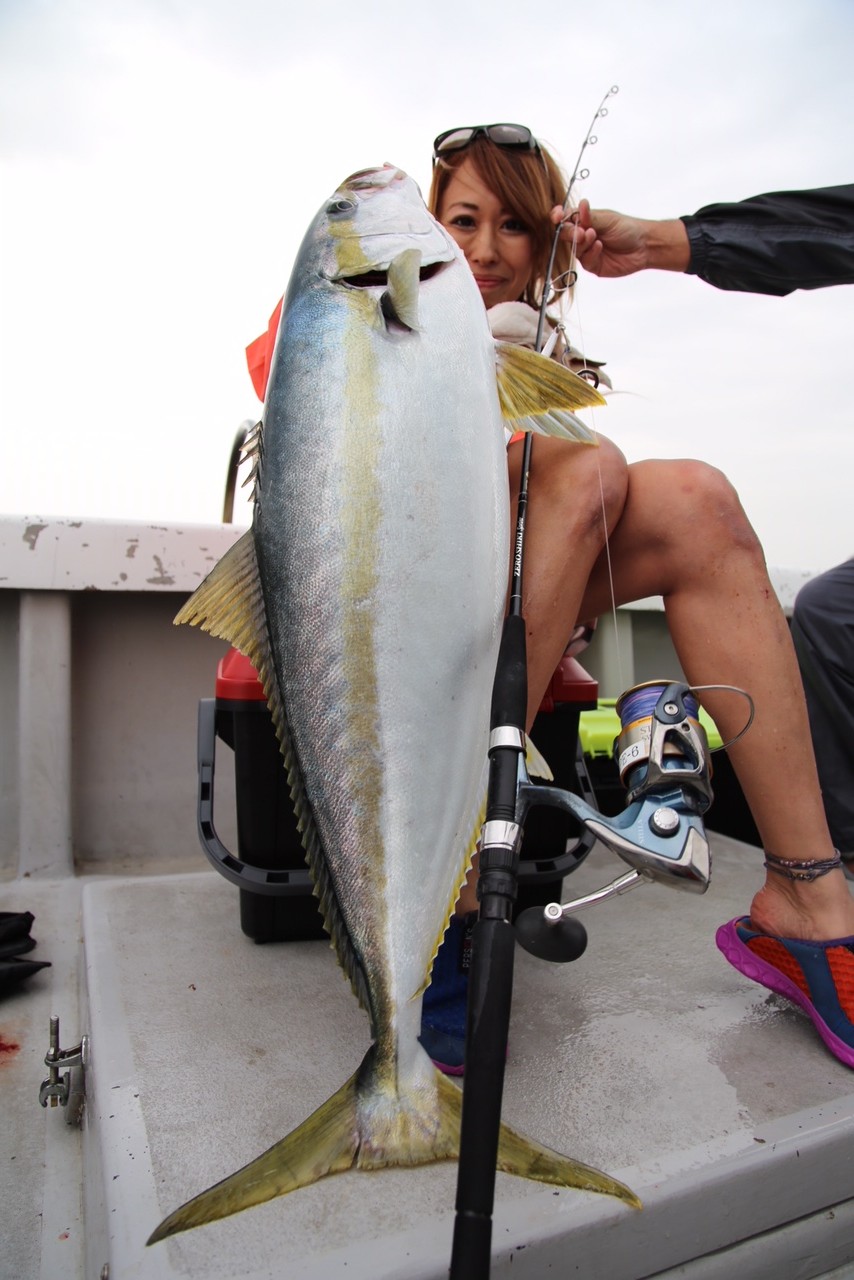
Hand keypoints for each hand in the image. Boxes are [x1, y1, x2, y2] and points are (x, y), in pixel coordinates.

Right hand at [550, 200, 690, 277]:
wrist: (644, 246)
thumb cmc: (628, 229)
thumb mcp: (608, 219)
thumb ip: (591, 216)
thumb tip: (579, 205)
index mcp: (585, 221)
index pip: (566, 218)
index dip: (559, 217)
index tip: (557, 216)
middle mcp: (583, 236)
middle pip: (566, 235)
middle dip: (570, 232)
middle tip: (581, 232)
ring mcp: (587, 252)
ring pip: (574, 249)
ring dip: (582, 243)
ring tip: (594, 236)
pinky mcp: (593, 265)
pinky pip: (585, 261)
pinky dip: (591, 253)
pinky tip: (600, 247)